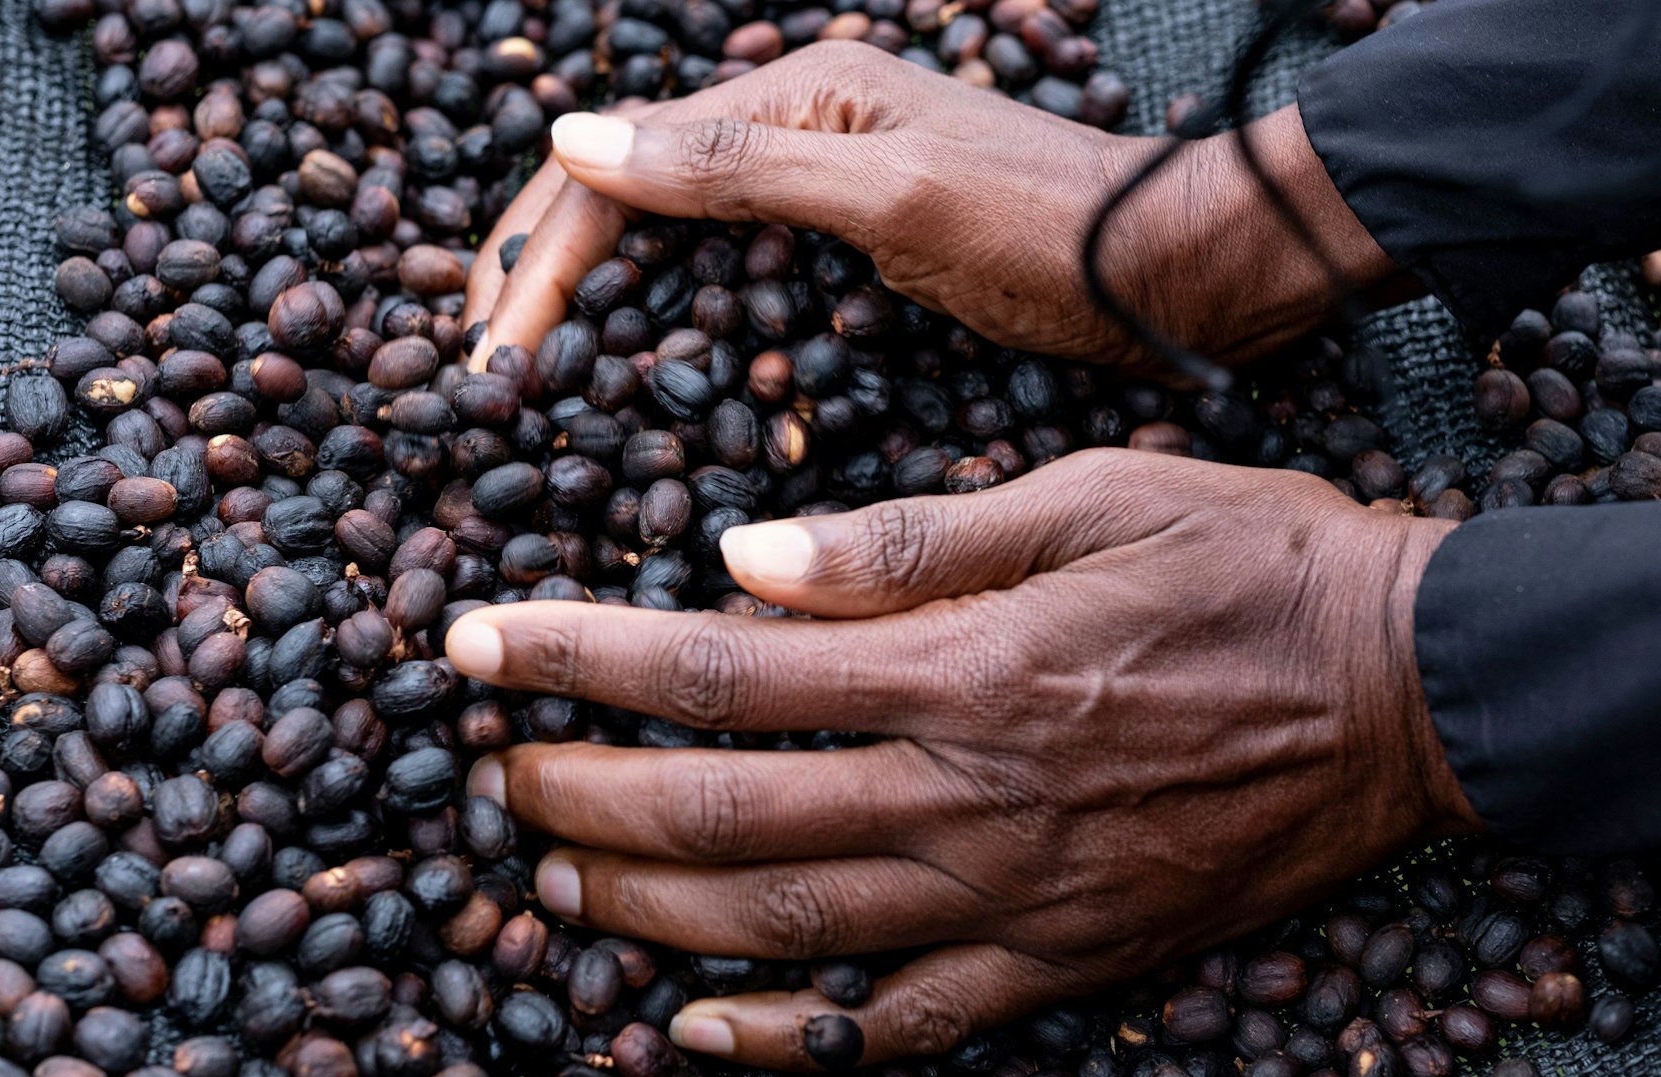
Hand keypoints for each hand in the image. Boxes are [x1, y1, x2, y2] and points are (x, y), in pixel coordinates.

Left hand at [444, 450, 1482, 1068]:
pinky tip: (697, 1032)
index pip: (718, 672)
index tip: (475, 649)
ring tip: (551, 885)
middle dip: (577, 801)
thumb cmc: (1253, 561)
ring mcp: (1016, 897)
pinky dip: (789, 1040)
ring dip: (644, 915)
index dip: (575, 660)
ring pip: (785, 930)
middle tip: (493, 779)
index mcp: (966, 668)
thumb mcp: (1089, 494)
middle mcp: (971, 797)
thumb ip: (910, 543)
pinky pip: (901, 1027)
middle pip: (721, 819)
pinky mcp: (1064, 959)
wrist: (1410, 689)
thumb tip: (743, 563)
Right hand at [463, 42, 1397, 370]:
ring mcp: (821, 197)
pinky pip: (734, 290)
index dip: (541, 256)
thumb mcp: (894, 194)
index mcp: (794, 99)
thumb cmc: (1051, 229)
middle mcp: (793, 136)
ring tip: (536, 390)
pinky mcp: (851, 256)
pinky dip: (682, 338)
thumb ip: (739, 167)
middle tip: (484, 379)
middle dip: (548, 282)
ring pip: (670, 249)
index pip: (619, 165)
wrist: (1176, 274)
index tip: (488, 354)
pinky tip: (654, 393)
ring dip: (601, 312)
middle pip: (627, 202)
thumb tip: (573, 138)